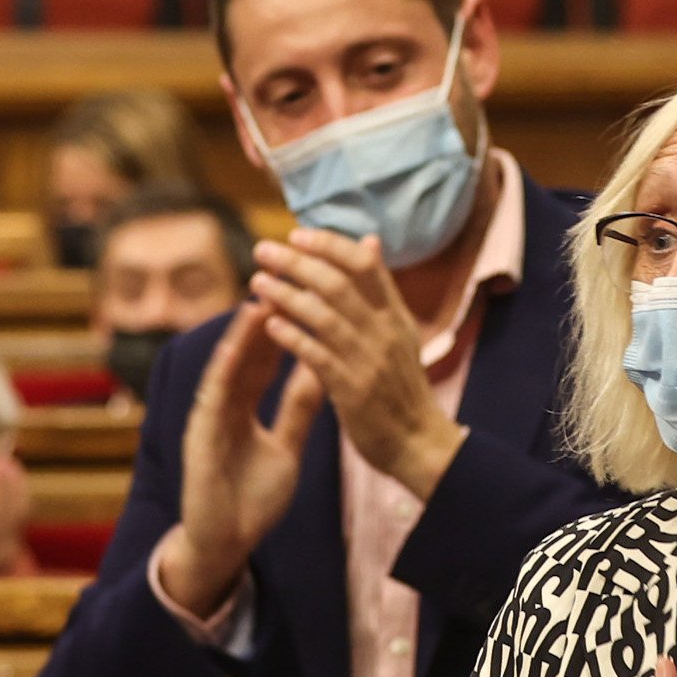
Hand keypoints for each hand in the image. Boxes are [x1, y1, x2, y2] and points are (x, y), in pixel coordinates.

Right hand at [162, 309, 324, 612]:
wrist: (227, 543)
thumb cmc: (254, 498)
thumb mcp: (287, 446)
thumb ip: (298, 408)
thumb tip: (321, 370)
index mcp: (246, 404)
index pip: (270, 354)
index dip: (289, 321)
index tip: (311, 291)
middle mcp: (226, 402)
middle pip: (249, 350)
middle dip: (267, 313)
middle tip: (287, 276)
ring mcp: (210, 415)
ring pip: (229, 364)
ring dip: (244, 332)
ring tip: (263, 295)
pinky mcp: (199, 434)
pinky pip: (213, 395)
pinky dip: (224, 367)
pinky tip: (235, 344)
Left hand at [245, 232, 457, 498]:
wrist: (419, 443)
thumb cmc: (402, 387)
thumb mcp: (401, 330)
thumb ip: (381, 288)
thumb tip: (369, 239)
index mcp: (395, 315)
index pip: (364, 265)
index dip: (329, 245)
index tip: (296, 234)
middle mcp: (384, 332)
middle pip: (337, 283)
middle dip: (296, 262)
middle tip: (262, 250)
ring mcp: (369, 361)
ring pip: (324, 316)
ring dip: (287, 294)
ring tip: (258, 281)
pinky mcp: (352, 391)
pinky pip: (318, 356)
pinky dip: (293, 336)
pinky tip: (270, 324)